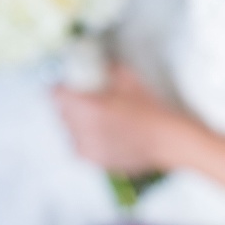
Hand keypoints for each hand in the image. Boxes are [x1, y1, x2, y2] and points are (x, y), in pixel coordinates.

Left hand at [53, 65, 192, 174]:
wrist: (168, 140)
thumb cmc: (152, 111)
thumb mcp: (129, 80)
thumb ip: (109, 69)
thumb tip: (100, 64)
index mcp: (89, 107)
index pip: (56, 95)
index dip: (61, 87)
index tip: (67, 84)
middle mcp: (83, 130)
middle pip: (61, 113)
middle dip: (69, 104)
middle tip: (83, 97)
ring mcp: (89, 148)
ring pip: (69, 131)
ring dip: (76, 122)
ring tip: (93, 116)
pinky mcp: (96, 161)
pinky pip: (80, 145)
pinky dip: (85, 138)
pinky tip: (101, 132)